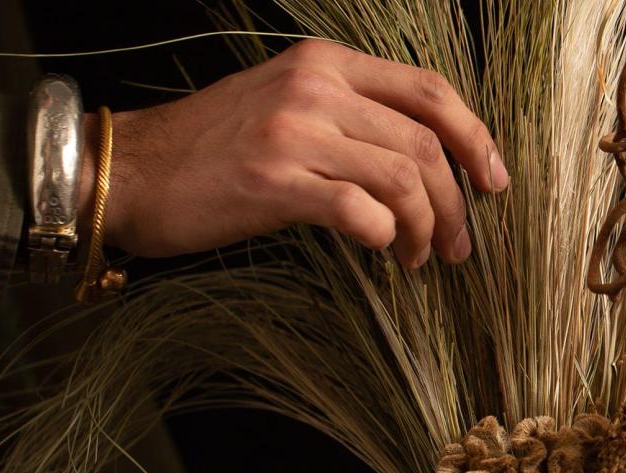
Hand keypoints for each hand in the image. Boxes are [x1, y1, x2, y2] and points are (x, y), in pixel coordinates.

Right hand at [77, 39, 509, 266]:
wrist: (131, 172)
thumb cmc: (215, 148)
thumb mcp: (288, 105)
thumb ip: (352, 117)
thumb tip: (423, 164)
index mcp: (327, 63)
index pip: (430, 90)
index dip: (476, 137)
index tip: (494, 182)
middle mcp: (316, 87)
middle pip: (426, 142)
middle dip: (458, 201)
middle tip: (462, 244)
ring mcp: (295, 131)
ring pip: (403, 177)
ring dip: (428, 227)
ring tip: (422, 258)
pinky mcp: (275, 180)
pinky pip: (361, 211)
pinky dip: (386, 237)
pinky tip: (383, 252)